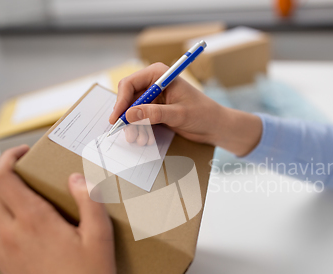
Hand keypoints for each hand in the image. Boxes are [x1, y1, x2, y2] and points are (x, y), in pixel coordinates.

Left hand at [0, 145, 122, 273]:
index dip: (9, 157)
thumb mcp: (100, 235)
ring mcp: (3, 250)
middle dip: (0, 170)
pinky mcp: (3, 264)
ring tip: (14, 190)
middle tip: (20, 168)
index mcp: (35, 221)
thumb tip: (76, 178)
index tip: (23, 153)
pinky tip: (6, 219)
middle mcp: (11, 233)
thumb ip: (89, 200)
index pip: (3, 177)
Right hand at [110, 63, 262, 155]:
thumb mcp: (178, 114)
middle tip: (129, 135)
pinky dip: (140, 130)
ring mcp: (154, 98)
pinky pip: (140, 119)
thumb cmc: (203, 114)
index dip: (121, 101)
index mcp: (159, 74)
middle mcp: (154, 83)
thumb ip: (154, 114)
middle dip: (127, 118)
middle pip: (128, 99)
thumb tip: (130, 114)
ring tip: (140, 140)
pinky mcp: (155, 110)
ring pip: (132, 112)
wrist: (216, 126)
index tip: (117, 118)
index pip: (130, 84)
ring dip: (133, 127)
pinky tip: (146, 139)